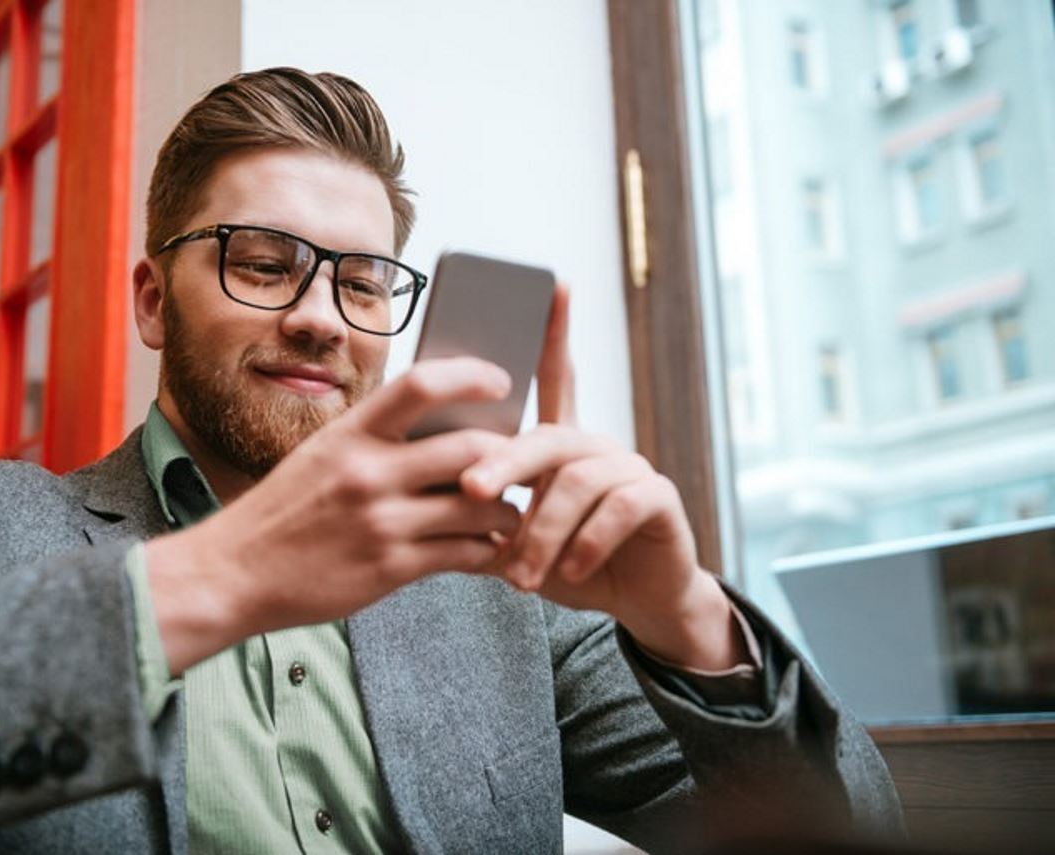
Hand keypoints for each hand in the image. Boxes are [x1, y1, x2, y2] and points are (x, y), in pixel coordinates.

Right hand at [146, 357, 521, 673]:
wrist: (233, 573)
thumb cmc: (284, 511)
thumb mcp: (321, 455)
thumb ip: (376, 439)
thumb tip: (443, 425)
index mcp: (350, 433)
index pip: (423, 383)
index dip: (473, 375)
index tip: (500, 381)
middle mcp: (367, 472)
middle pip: (471, 448)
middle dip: (509, 457)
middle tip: (522, 464)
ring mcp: (381, 522)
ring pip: (480, 506)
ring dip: (506, 510)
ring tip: (507, 514)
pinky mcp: (390, 568)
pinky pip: (464, 553)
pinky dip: (485, 550)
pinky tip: (485, 549)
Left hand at [462, 284, 745, 670]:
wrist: (637, 601)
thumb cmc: (569, 563)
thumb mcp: (517, 539)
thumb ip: (481, 516)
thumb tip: (418, 496)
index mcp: (562, 444)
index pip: (557, 377)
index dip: (556, 331)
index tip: (555, 284)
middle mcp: (597, 444)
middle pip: (547, 437)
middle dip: (505, 464)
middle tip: (470, 492)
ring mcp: (631, 467)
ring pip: (577, 480)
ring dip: (543, 532)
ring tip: (519, 576)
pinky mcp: (659, 498)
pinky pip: (618, 508)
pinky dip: (587, 543)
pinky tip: (572, 572)